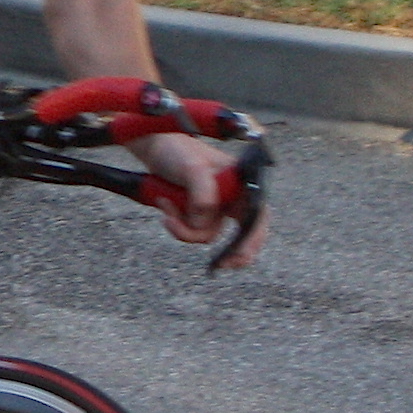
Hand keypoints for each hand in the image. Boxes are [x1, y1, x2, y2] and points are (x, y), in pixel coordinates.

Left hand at [140, 136, 263, 266]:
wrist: (154, 147)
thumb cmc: (177, 150)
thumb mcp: (191, 167)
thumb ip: (202, 192)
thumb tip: (202, 219)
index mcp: (240, 182)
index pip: (257, 214)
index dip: (254, 237)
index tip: (240, 255)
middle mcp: (231, 196)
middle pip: (241, 233)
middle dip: (230, 250)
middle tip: (221, 265)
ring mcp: (214, 207)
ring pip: (208, 234)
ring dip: (185, 228)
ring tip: (167, 209)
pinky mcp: (197, 213)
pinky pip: (192, 231)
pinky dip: (177, 224)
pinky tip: (165, 207)